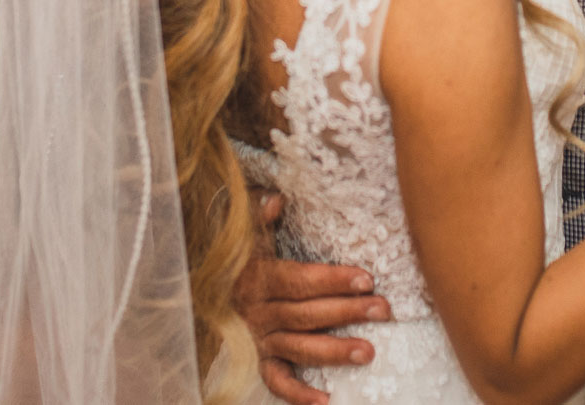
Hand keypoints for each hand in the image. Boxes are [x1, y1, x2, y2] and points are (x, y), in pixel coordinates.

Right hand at [232, 192, 390, 404]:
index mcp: (258, 278)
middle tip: (383, 309)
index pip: (301, 280)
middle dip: (347, 311)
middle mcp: (258, 311)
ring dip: (334, 351)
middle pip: (307, 314)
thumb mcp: (245, 234)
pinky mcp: (259, 361)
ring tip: (367, 351)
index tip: (367, 279)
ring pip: (299, 347)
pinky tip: (326, 400)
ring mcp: (259, 339)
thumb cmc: (237, 259)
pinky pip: (277, 382)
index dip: (333, 280)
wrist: (201, 291)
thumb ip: (261, 215)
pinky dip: (299, 394)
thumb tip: (278, 198)